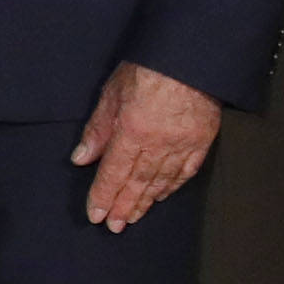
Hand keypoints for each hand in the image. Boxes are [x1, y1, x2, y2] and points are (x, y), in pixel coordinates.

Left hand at [74, 60, 223, 232]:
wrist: (192, 56)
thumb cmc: (148, 68)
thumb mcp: (111, 93)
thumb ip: (97, 129)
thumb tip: (81, 159)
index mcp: (132, 131)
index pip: (114, 173)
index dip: (104, 196)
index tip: (96, 215)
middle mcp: (159, 143)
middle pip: (138, 182)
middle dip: (124, 206)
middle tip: (114, 227)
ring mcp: (183, 144)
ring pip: (161, 181)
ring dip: (146, 201)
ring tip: (133, 217)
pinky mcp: (202, 141)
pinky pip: (186, 171)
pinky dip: (172, 186)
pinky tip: (162, 196)